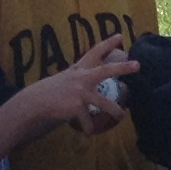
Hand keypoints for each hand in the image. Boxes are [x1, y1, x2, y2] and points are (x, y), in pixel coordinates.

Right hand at [23, 34, 139, 130]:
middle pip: (106, 70)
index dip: (107, 44)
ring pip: (104, 103)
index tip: (120, 36)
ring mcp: (80, 92)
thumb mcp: (63, 81)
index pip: (94, 53)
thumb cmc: (48, 94)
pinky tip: (89, 133)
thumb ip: (77, 80)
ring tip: (121, 116)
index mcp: (77, 70)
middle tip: (138, 65)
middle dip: (122, 68)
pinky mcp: (77, 107)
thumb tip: (87, 85)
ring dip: (115, 111)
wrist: (33, 104)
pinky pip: (88, 121)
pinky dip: (89, 128)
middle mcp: (81, 78)